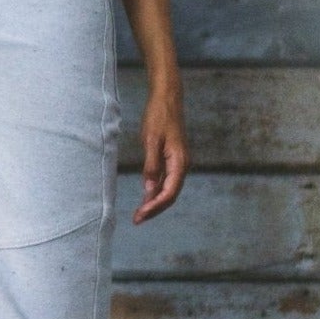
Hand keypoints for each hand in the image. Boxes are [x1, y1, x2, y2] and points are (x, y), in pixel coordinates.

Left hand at [133, 89, 188, 222]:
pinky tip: (145, 197)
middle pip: (170, 195)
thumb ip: (151, 166)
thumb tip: (149, 190)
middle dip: (154, 209)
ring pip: (168, 189)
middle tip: (137, 220)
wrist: (167, 99)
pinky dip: (156, 190)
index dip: (154, 207)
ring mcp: (178, 163)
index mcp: (179, 162)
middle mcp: (182, 165)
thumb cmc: (159, 116)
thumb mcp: (151, 140)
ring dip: (155, 202)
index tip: (140, 216)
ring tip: (140, 213)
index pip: (169, 193)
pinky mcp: (172, 159)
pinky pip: (166, 180)